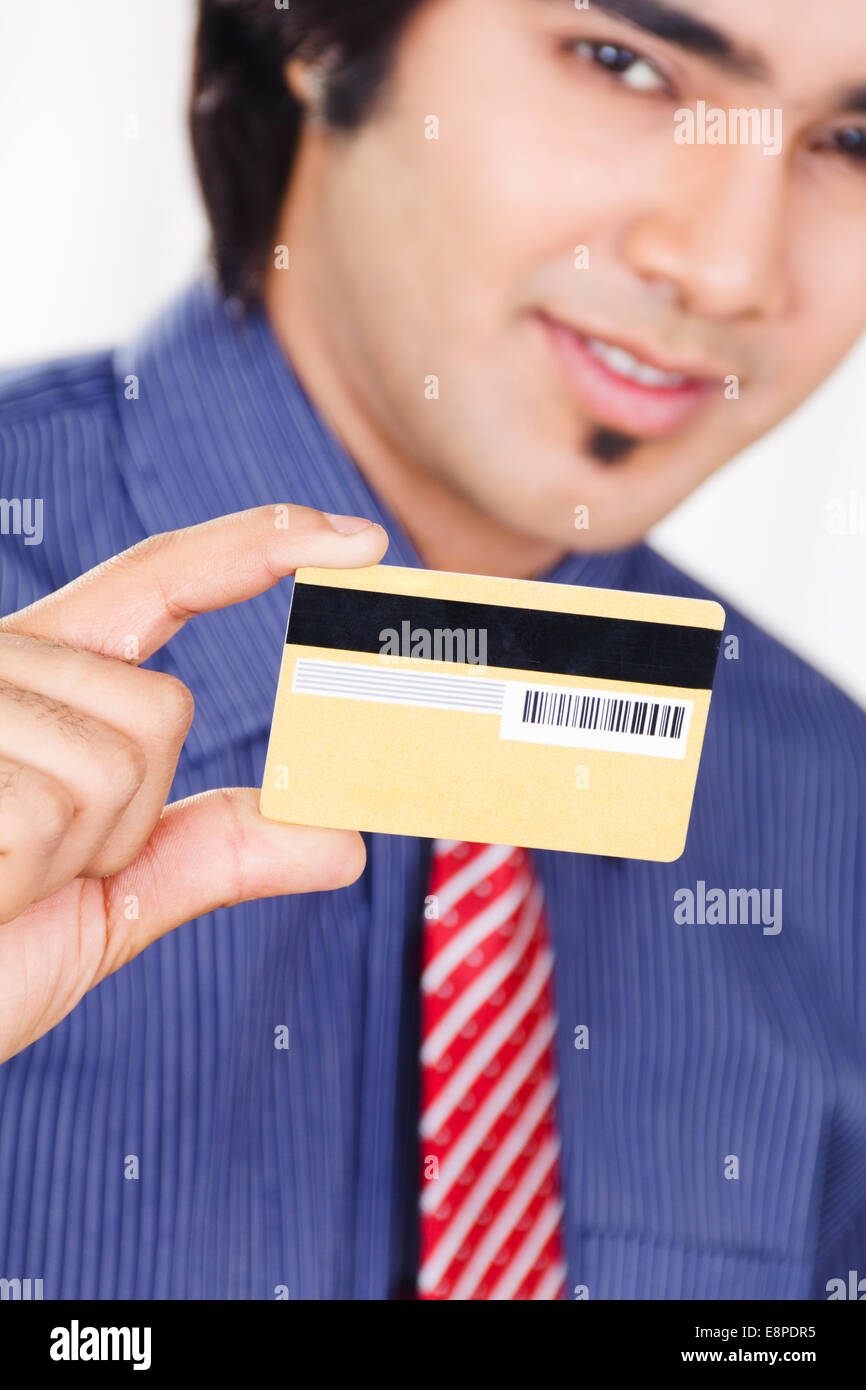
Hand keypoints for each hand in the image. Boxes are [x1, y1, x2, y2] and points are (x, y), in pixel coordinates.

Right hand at [0, 504, 387, 1061]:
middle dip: (122, 821)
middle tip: (25, 869)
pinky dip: (26, 876)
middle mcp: (1, 666)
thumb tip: (344, 842)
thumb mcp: (108, 902)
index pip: (159, 580)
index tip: (358, 538)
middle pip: (161, 710)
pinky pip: (52, 811)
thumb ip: (211, 853)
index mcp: (40, 680)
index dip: (258, 546)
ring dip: (71, 856)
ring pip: (118, 761)